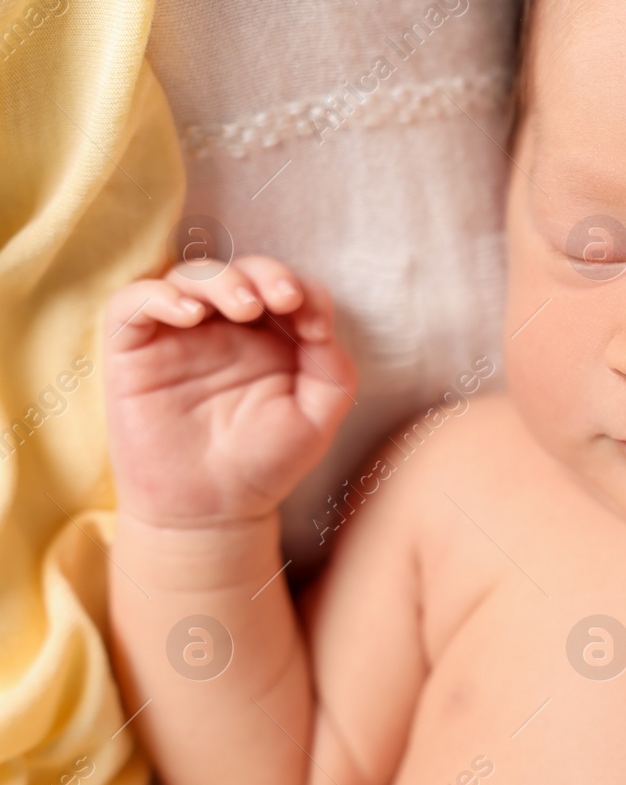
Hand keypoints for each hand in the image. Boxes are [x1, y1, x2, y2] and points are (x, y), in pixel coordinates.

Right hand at [104, 256, 356, 527]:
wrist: (211, 512)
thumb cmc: (265, 463)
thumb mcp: (316, 417)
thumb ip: (331, 369)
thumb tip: (317, 321)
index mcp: (271, 338)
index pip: (286, 291)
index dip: (303, 292)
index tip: (315, 324)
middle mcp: (225, 329)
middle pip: (241, 272)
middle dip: (264, 274)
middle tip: (281, 298)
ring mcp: (178, 335)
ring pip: (190, 277)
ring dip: (219, 280)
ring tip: (243, 306)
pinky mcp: (134, 349)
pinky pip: (134, 303)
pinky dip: (159, 296)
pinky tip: (189, 313)